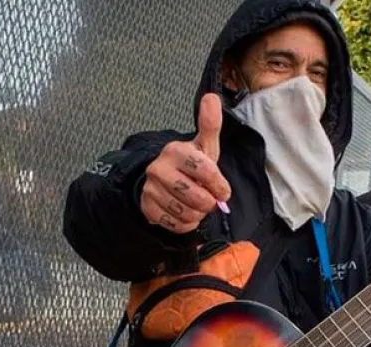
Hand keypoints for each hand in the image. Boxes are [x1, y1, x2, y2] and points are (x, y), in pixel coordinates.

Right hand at [140, 93, 230, 232]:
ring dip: (198, 214)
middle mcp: (159, 169)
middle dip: (208, 203)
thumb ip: (210, 124)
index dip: (219, 185)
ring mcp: (151, 189)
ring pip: (187, 213)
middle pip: (197, 197)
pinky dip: (186, 224)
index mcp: (175, 151)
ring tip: (196, 205)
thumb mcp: (203, 145)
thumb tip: (211, 97)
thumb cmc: (189, 164)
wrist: (162, 180)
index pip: (206, 171)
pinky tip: (185, 214)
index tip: (223, 191)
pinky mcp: (147, 208)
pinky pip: (175, 224)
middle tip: (208, 199)